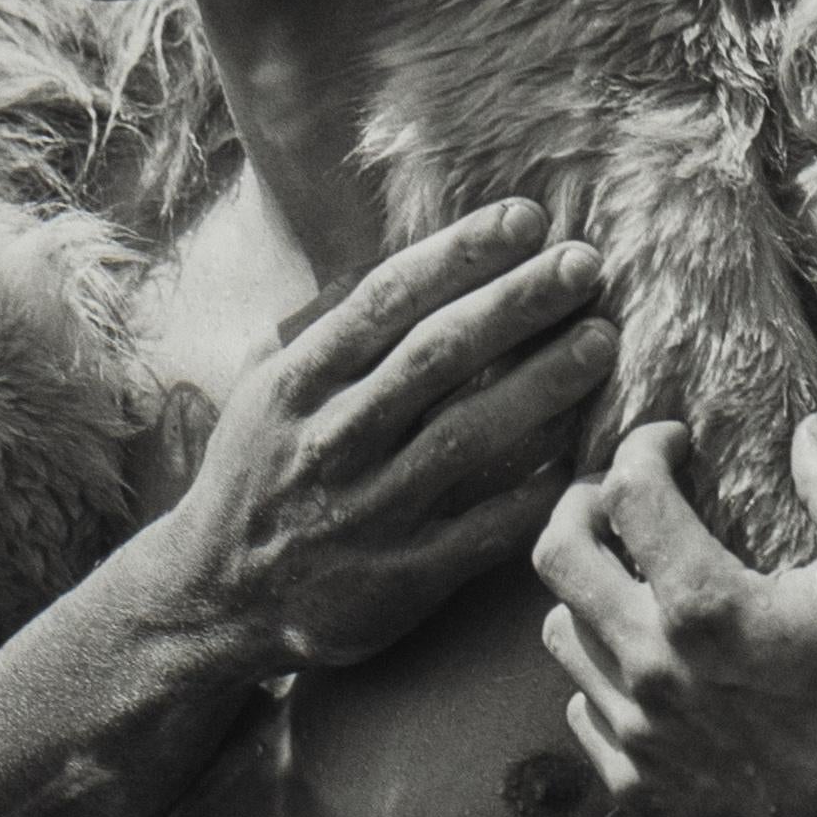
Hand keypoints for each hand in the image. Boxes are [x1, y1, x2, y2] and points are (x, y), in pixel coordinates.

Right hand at [155, 202, 616, 675]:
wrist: (215, 597)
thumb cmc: (256, 474)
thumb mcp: (264, 387)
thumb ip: (324, 325)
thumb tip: (393, 256)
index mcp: (298, 383)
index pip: (387, 300)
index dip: (460, 254)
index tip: (526, 218)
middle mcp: (331, 440)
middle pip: (436, 356)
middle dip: (516, 303)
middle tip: (585, 264)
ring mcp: (367, 511)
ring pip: (467, 437)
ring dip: (542, 385)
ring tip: (601, 341)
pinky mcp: (402, 578)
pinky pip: (485, 529)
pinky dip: (536, 490)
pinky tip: (587, 454)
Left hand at [532, 410, 816, 816]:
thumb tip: (811, 430)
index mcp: (704, 607)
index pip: (630, 493)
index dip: (644, 448)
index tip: (673, 444)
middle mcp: (649, 667)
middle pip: (558, 557)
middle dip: (581, 507)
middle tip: (617, 498)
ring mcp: (637, 734)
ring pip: (563, 636)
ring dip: (586, 595)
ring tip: (629, 583)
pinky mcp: (638, 789)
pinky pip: (584, 711)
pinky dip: (601, 677)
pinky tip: (645, 668)